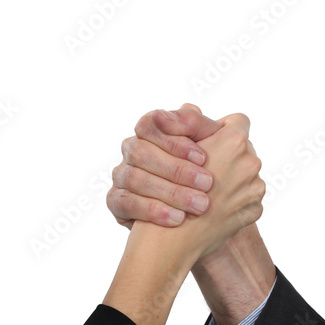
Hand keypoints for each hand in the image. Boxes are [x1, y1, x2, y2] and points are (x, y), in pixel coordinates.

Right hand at [108, 104, 222, 228]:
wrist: (199, 211)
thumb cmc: (203, 170)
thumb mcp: (209, 145)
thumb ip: (199, 125)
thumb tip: (189, 106)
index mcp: (150, 131)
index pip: (150, 125)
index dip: (174, 140)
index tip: (203, 157)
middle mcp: (131, 150)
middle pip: (141, 152)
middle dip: (177, 169)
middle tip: (208, 184)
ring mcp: (121, 175)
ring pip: (135, 178)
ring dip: (170, 192)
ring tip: (199, 205)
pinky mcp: (115, 201)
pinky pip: (126, 203)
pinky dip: (153, 210)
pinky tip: (178, 219)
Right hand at [172, 113, 264, 258]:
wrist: (171, 239)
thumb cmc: (167, 190)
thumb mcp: (172, 148)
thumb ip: (189, 125)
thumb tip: (190, 107)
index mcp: (233, 141)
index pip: (236, 122)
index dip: (220, 131)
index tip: (207, 145)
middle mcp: (250, 161)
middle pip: (242, 149)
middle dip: (225, 157)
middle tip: (204, 172)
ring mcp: (255, 187)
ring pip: (245, 174)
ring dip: (230, 180)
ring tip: (207, 193)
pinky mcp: (255, 210)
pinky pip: (246, 198)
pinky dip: (233, 202)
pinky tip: (214, 208)